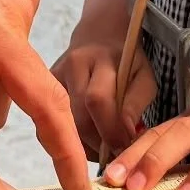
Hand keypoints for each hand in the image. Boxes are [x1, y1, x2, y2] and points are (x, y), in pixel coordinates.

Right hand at [52, 21, 156, 159]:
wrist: (99, 34)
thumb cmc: (127, 61)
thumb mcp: (144, 75)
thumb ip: (137, 103)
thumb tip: (126, 134)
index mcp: (101, 59)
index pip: (98, 100)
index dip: (111, 131)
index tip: (126, 148)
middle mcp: (73, 65)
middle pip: (78, 116)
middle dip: (97, 144)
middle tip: (114, 155)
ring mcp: (55, 74)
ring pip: (63, 122)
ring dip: (82, 146)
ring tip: (100, 149)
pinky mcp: (45, 86)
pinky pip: (52, 120)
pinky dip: (68, 138)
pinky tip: (83, 141)